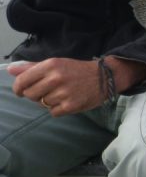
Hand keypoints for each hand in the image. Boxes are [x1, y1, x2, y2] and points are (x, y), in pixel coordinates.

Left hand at [8, 57, 145, 116]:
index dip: (19, 87)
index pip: (22, 81)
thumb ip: (32, 67)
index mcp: (51, 65)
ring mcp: (63, 93)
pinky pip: (52, 112)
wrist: (104, 77)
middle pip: (29, 94)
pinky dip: (58, 108)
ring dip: (48, 101)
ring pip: (41, 104)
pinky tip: (67, 100)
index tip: (23, 89)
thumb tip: (10, 69)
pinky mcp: (70, 106)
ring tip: (61, 93)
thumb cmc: (77, 70)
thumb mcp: (56, 64)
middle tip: (49, 89)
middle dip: (35, 94)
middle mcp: (56, 78)